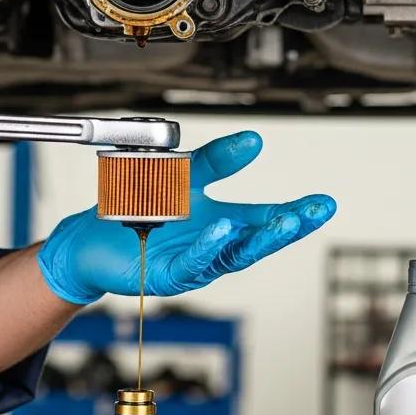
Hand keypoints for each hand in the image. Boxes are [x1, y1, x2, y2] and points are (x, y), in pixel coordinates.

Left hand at [37, 131, 335, 303]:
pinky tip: (222, 230)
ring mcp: (194, 263)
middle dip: (287, 227)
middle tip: (311, 213)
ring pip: (232, 254)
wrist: (92, 236)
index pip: (266, 218)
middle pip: (258, 240)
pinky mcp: (167, 274)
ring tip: (282, 220)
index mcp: (222, 223)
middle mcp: (213, 246)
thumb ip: (218, 161)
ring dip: (257, 238)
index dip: (296, 212)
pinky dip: (209, 246)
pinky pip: (193, 262)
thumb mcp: (184, 175)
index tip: (323, 203)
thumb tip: (254, 141)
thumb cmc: (139, 210)